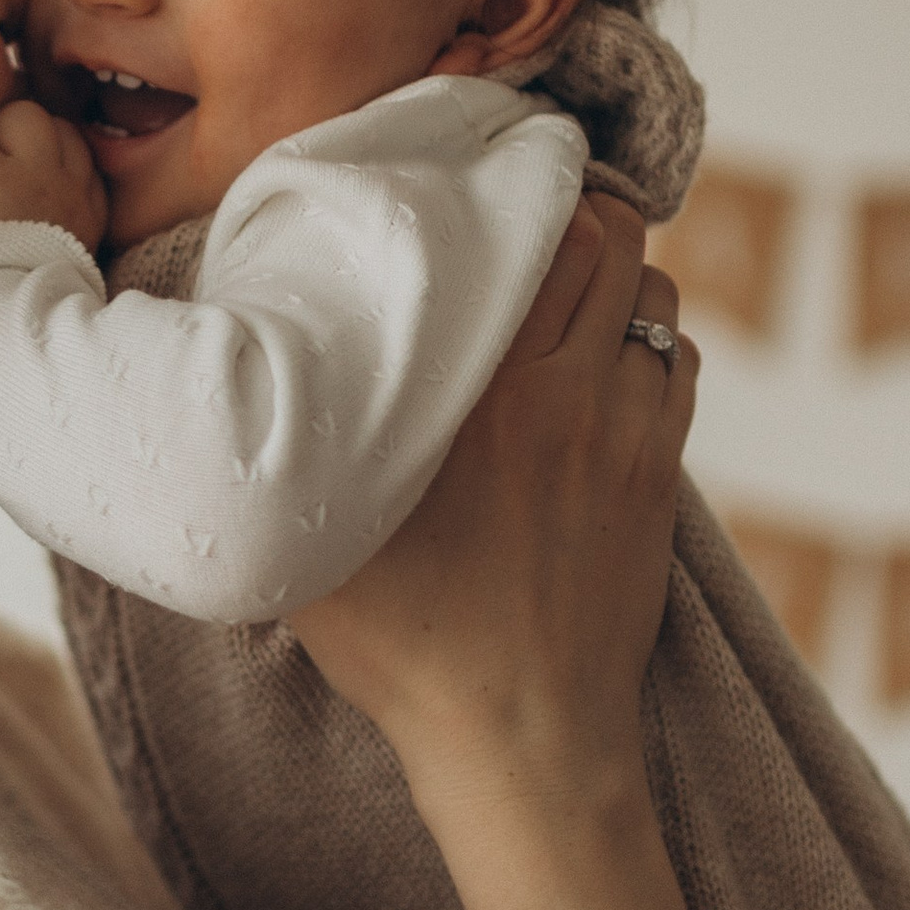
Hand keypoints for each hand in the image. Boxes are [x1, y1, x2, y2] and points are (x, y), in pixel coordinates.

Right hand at [290, 195, 695, 813]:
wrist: (523, 743)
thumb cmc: (407, 650)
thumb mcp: (316, 538)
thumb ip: (294, 437)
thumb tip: (234, 361)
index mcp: (480, 391)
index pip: (542, 229)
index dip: (528, 179)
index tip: (491, 166)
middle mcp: (568, 393)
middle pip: (611, 237)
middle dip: (575, 206)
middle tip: (526, 208)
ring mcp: (628, 434)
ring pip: (652, 296)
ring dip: (613, 276)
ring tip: (561, 287)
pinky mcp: (662, 478)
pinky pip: (674, 365)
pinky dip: (646, 343)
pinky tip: (600, 366)